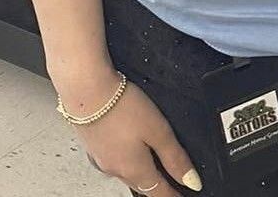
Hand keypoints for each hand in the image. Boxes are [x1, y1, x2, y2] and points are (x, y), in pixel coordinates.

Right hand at [58, 71, 202, 192]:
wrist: (85, 91)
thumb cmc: (122, 107)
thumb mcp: (158, 130)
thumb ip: (175, 157)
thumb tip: (192, 182)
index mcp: (135, 169)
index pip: (159, 192)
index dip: (173, 196)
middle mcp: (116, 169)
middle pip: (142, 185)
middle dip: (157, 188)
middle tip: (170, 188)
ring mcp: (102, 159)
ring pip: (127, 174)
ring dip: (141, 176)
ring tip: (153, 174)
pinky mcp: (94, 146)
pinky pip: (115, 161)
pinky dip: (127, 162)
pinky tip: (128, 152)